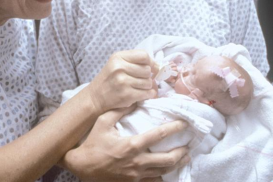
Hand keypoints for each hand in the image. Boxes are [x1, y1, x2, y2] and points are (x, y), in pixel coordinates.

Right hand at [62, 107, 189, 181]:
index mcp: (132, 145)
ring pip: (164, 172)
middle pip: (168, 159)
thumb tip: (134, 99)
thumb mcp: (102, 122)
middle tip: (190, 144)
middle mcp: (137, 162)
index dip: (174, 128)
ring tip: (186, 156)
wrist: (82, 167)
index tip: (184, 123)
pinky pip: (154, 181)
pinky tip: (170, 171)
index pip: (159, 135)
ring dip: (177, 164)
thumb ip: (119, 110)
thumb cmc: (92, 143)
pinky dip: (165, 176)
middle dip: (182, 152)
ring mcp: (136, 175)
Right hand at [87, 50, 158, 112]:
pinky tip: (141, 94)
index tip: (151, 68)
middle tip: (140, 80)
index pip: (144, 55)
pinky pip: (147, 93)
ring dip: (147, 86)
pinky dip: (148, 95)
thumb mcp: (117, 63)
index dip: (151, 62)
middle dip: (147, 76)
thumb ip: (135, 61)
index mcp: (118, 57)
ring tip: (138, 87)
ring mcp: (123, 82)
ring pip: (149, 82)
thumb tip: (158, 67)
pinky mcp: (127, 95)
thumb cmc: (109, 79)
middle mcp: (120, 68)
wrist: (95, 98)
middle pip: (147, 70)